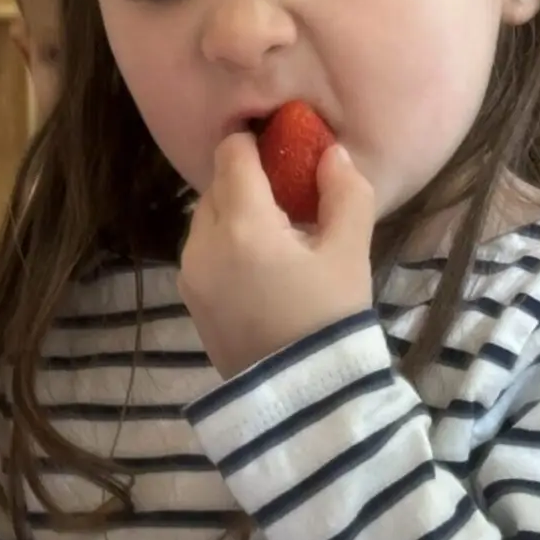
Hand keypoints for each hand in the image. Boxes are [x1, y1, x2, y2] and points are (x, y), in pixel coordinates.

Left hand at [179, 132, 376, 378]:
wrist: (299, 397)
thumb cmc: (329, 319)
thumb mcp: (349, 254)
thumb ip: (344, 194)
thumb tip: (331, 153)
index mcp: (242, 225)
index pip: (231, 155)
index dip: (255, 142)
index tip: (284, 145)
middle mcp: (202, 243)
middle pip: (217, 185)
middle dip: (250, 181)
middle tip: (291, 194)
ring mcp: (189, 272)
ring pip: (206, 218)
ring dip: (237, 213)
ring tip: (280, 234)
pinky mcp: (189, 297)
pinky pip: (203, 250)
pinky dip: (226, 242)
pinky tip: (262, 263)